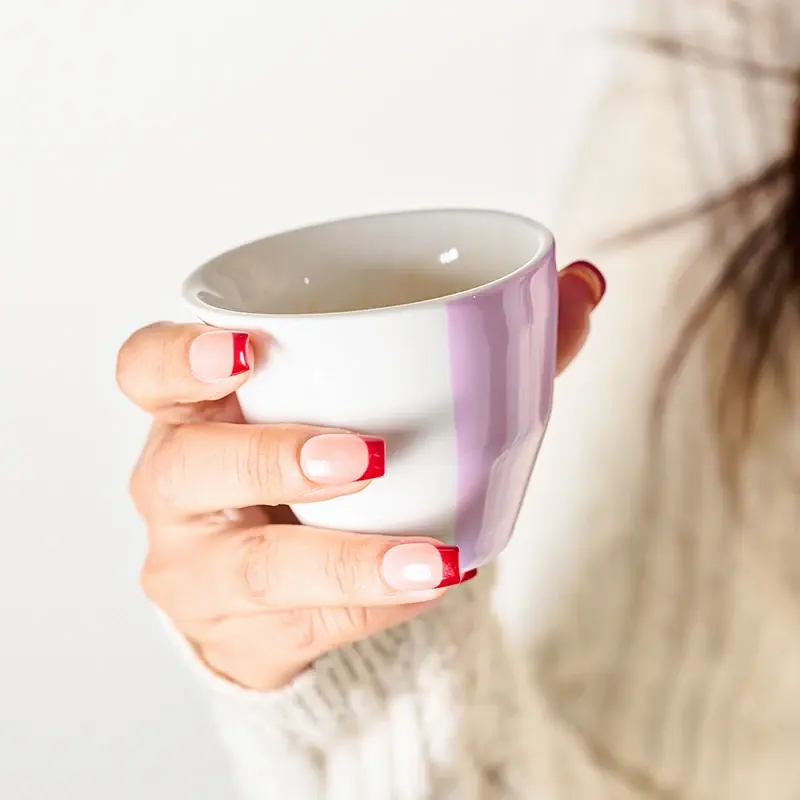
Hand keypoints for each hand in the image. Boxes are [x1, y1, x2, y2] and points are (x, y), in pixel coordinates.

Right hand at [116, 261, 604, 690]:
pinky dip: (373, 606)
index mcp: (198, 407)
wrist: (298, 577)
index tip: (243, 345)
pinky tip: (433, 583)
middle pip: (188, 467)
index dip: (177, 356)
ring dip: (343, 558)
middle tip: (366, 454)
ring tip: (431, 553)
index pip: (145, 367)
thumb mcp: (365, 401)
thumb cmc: (325, 468)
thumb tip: (581, 282)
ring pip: (251, 569)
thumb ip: (474, 341)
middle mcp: (179, 486)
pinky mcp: (238, 637)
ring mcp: (198, 569)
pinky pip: (303, 627)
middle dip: (273, 459)